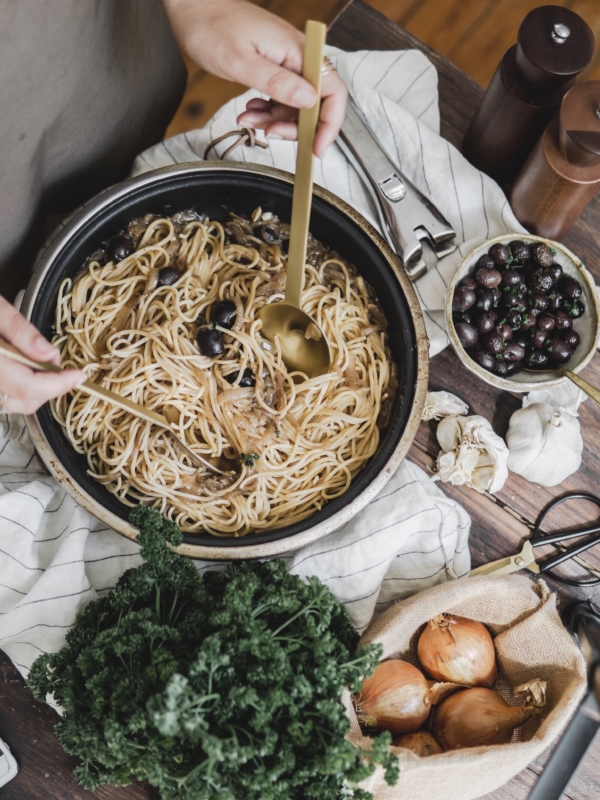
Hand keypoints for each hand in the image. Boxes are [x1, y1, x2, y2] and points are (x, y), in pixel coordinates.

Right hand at [0, 296, 84, 415]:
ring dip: (33, 390)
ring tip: (40, 366)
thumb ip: (20, 331)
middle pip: (23, 402)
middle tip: (62, 369)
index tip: (78, 374)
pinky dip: (15, 388)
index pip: (30, 387)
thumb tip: (50, 354)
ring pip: (11, 403)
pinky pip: (0, 397)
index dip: (60, 384)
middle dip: (49, 389)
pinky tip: (20, 369)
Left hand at [161, 0, 346, 155]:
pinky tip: (250, 112)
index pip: (333, 91)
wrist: (194, 8)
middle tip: (271, 133)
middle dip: (295, 127)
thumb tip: (309, 101)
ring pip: (296, 105)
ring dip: (275, 120)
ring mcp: (287, 61)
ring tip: (249, 120)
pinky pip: (281, 97)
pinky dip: (267, 111)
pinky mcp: (275, 66)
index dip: (329, 124)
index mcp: (298, 51)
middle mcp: (298, 56)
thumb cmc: (212, 26)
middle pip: (315, 104)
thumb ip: (277, 83)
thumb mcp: (242, 62)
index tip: (316, 148)